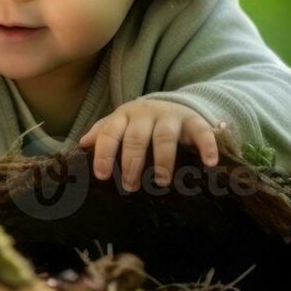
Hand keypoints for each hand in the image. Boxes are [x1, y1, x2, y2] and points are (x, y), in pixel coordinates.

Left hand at [77, 99, 218, 190]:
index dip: (104, 153)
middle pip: (136, 137)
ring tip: (161, 182)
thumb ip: (102, 134)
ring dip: (163, 159)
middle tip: (130, 185)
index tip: (101, 176)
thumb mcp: (119, 125)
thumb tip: (81, 147)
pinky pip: (201, 132)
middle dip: (132, 162)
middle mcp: (145, 114)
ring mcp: (170, 116)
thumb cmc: (139, 124)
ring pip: (164, 136)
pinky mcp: (194, 121)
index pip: (110, 133)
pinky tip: (209, 164)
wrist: (174, 104)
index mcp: (123, 116)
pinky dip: (206, 147)